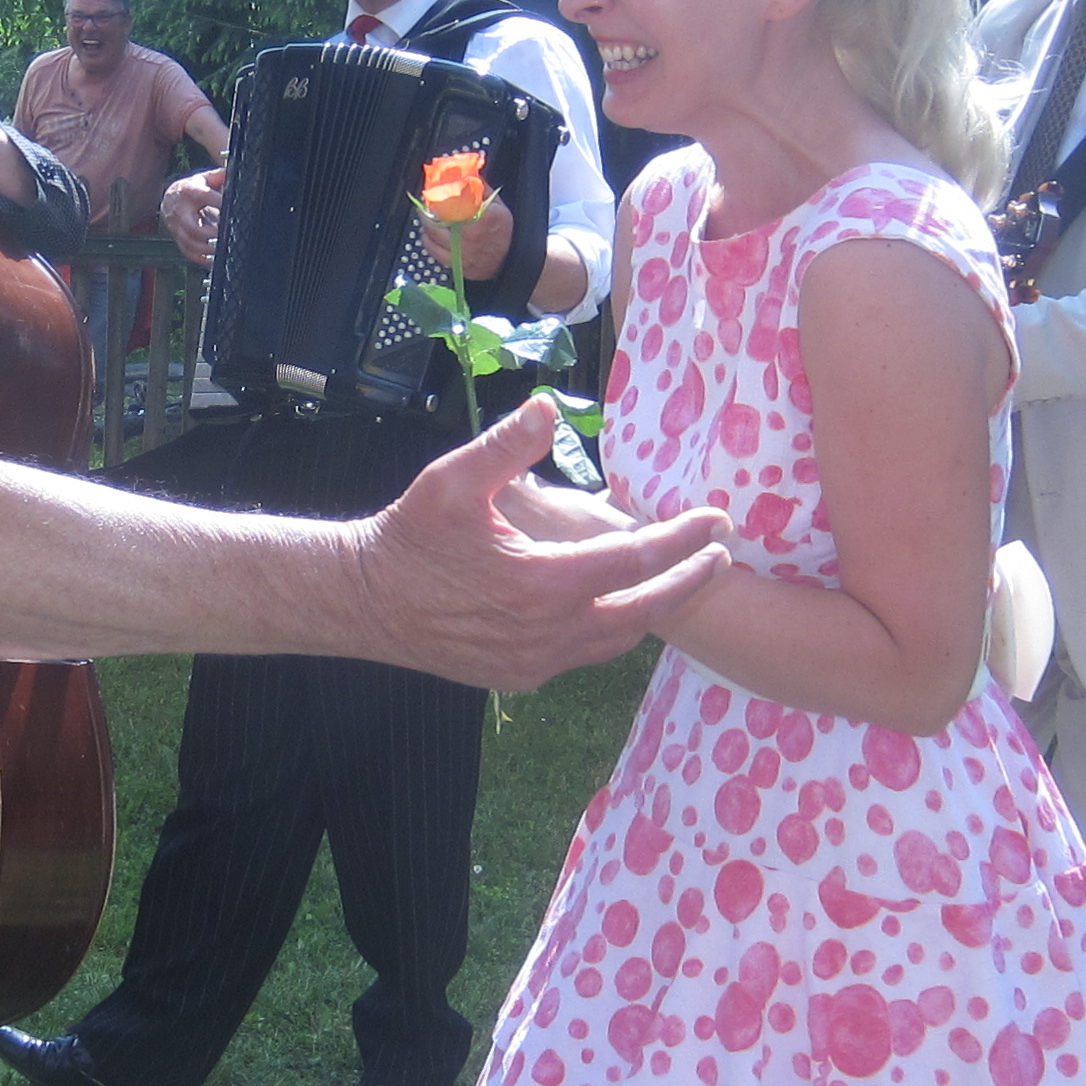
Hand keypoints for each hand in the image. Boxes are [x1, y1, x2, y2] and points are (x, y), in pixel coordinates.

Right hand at [163, 165, 226, 266]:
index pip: (205, 196)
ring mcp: (177, 227)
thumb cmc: (193, 188)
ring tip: (223, 249)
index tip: (234, 209)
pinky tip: (213, 259)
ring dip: (208, 248)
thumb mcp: (204, 178)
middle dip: (210, 234)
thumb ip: (220, 176)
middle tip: (226, 235)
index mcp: (189, 191)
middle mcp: (180, 210)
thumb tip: (235, 170)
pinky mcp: (178, 239)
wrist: (170, 198)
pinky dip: (201, 258)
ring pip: (190, 243)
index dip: (220, 203)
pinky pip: (188, 252)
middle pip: (192, 227)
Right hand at [357, 398, 726, 689]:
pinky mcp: (518, 677)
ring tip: (677, 582)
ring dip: (650, 610)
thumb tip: (548, 407)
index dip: (682, 539)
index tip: (716, 521)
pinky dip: (609, 631)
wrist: (364, 602)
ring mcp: (534, 663)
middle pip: (642, 610)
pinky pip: (582, 657)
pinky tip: (613, 608)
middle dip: (687, 582)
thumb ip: (505, 446)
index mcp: (542, 582)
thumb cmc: (409, 535)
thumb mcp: (451, 480)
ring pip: (615, 640)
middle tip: (721, 559)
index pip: (635, 559)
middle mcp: (548, 633)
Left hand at [430, 189, 514, 279]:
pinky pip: (433, 251)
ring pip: (432, 236)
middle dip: (427, 211)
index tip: (433, 190)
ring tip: (426, 218)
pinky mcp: (455, 264)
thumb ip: (482, 190)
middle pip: (437, 220)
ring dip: (426, 226)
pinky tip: (429, 235)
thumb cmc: (504, 234)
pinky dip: (428, 241)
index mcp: (482, 218)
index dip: (439, 196)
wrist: (509, 259)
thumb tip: (468, 175)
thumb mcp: (499, 207)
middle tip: (425, 205)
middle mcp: (469, 235)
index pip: (453, 202)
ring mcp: (461, 251)